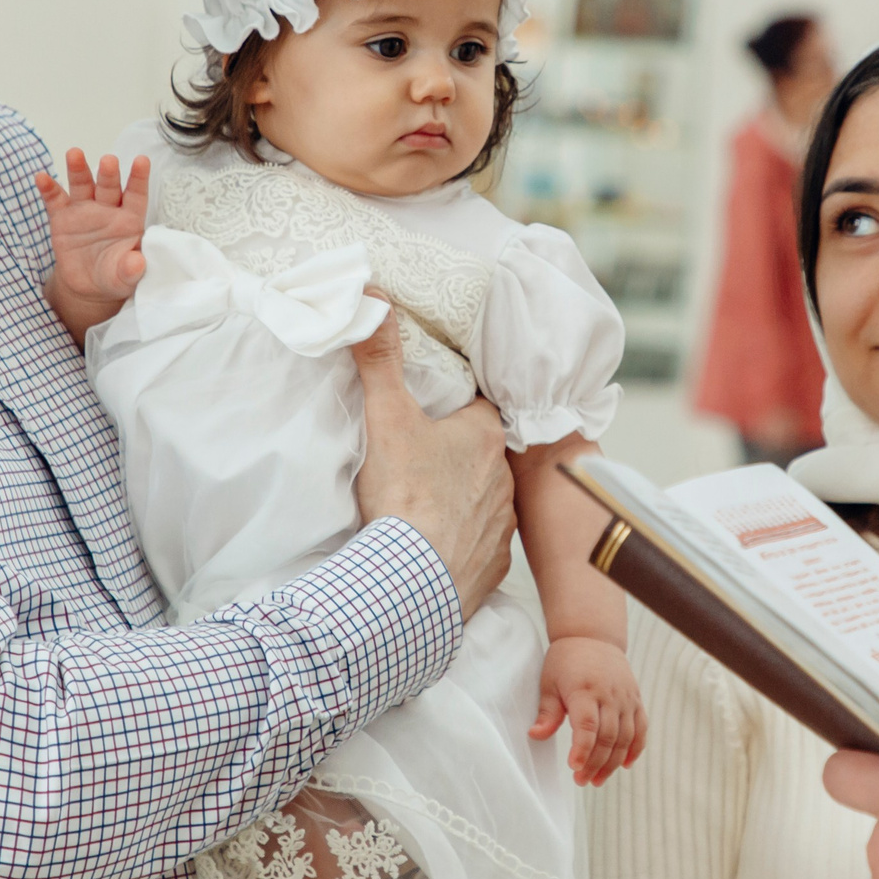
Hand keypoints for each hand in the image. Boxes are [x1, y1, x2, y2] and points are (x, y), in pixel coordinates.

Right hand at [37, 150, 148, 339]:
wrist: (88, 285)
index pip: (136, 195)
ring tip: (74, 153)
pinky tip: (42, 177)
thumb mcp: (125, 277)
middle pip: (109, 186)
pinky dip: (49, 188)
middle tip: (108, 160)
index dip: (139, 178)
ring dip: (78, 170)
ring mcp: (84, 210)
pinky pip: (55, 200)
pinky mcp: (62, 217)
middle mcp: (108, 208)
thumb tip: (138, 263)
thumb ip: (131, 270)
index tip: (142, 160)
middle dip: (108, 173)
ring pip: (82, 185)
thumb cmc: (114, 275)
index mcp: (130, 219)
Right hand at [349, 306, 514, 614]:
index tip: (429, 413)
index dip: (453, 408)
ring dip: (461, 499)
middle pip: (481, 454)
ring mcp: (503, 525)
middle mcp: (505, 478)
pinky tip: (434, 547)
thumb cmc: (404, 494)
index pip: (477, 408)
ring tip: (424, 503)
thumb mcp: (386, 416)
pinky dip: (461, 544)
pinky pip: (481, 546)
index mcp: (485, 436)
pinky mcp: (493, 566)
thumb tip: (373, 297)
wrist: (411, 581)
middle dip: (456, 454)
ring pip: (485, 500)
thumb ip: (380, 358)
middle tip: (419, 458)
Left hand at [532, 636, 645, 784]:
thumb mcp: (549, 683)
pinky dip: (636, 748)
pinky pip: (641, 728)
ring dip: (613, 762)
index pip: (587, 726)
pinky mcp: (636, 699)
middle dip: (595, 763)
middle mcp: (610, 694)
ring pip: (626, 737)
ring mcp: (626, 697)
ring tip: (598, 779)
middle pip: (608, 737)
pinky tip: (625, 765)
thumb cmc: (566, 661)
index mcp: (585, 690)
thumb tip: (535, 735)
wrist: (593, 636)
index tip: (574, 767)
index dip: (582, 749)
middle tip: (582, 780)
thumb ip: (547, 712)